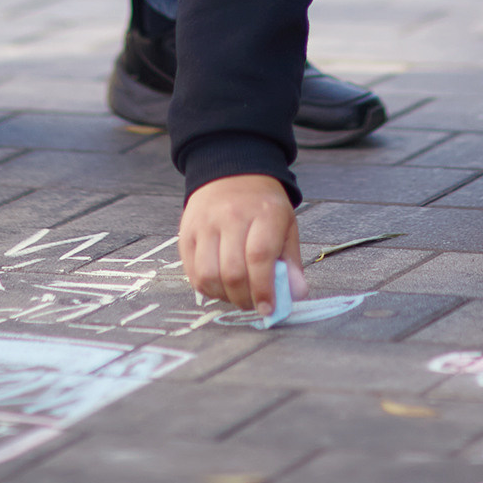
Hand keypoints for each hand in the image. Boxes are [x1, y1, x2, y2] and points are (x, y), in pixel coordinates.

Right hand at [179, 174, 302, 312]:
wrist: (231, 173)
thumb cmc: (263, 206)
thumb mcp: (287, 226)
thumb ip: (292, 262)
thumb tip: (296, 294)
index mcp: (263, 213)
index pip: (259, 257)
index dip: (263, 289)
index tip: (268, 309)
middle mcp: (231, 217)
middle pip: (233, 271)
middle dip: (244, 299)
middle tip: (253, 304)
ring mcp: (205, 224)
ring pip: (208, 275)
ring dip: (224, 296)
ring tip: (236, 296)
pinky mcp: (186, 233)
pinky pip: (192, 272)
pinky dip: (206, 288)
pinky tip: (220, 287)